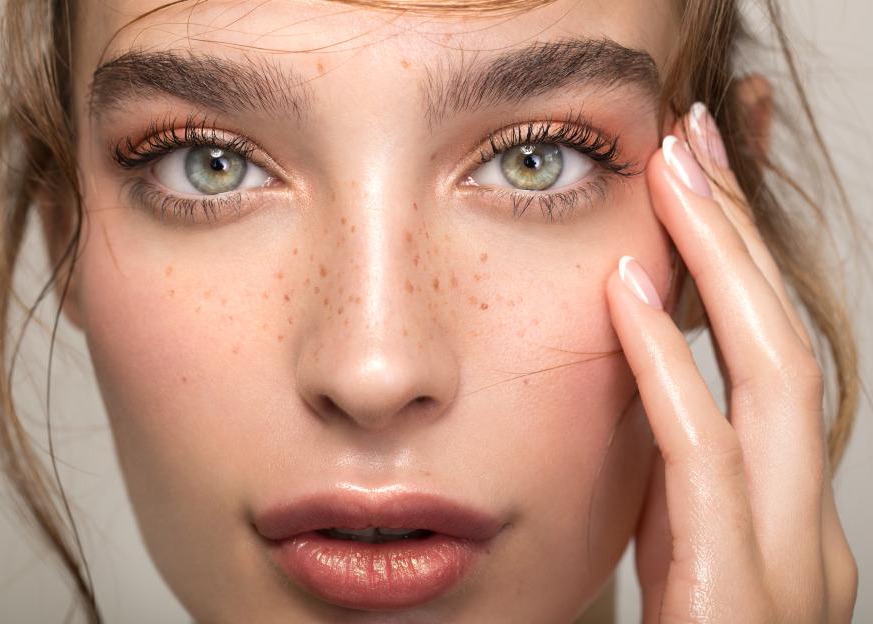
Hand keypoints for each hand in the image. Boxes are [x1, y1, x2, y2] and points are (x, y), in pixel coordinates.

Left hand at [605, 104, 857, 622]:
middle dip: (743, 235)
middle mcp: (809, 524)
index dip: (743, 258)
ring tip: (676, 176)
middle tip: (697, 140)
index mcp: (789, 508)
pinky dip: (668, 370)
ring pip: (772, 379)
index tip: (701, 178)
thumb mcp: (678, 541)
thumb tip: (646, 373)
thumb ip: (677, 467)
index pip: (774, 352)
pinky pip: (705, 461)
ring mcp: (790, 560)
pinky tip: (629, 296)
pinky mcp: (740, 596)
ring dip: (721, 267)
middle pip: (786, 341)